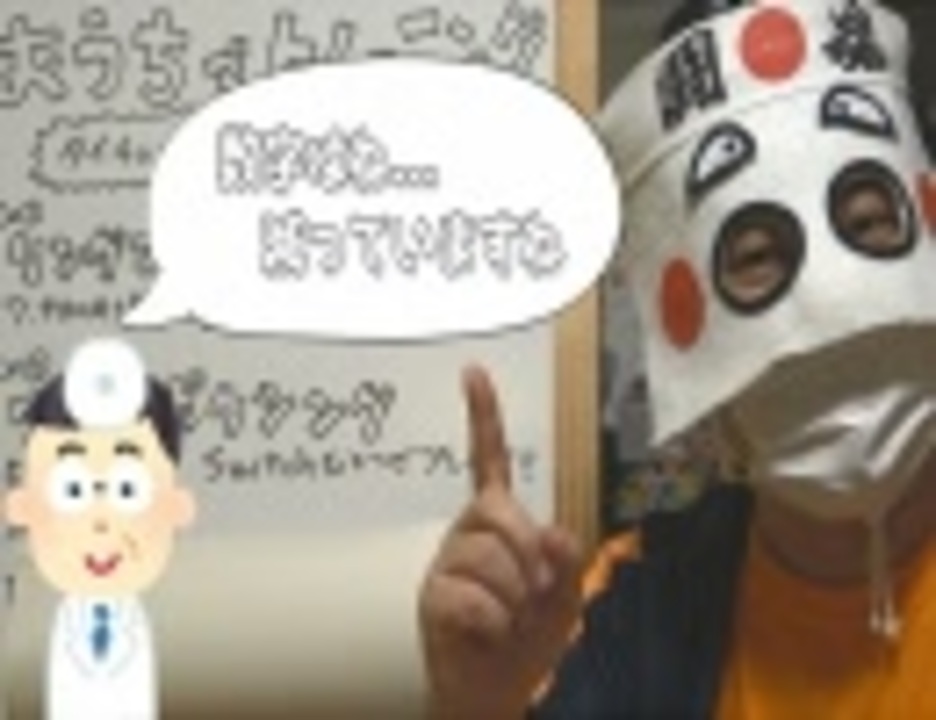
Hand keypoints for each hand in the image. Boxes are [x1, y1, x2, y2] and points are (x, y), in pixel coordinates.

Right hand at [420, 365, 582, 719]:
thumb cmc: (529, 636)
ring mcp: (446, 562)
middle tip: (533, 594)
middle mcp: (467, 531)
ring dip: (517, 601)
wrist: (497, 690)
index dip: (483, 416)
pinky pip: (474, 600)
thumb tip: (546, 532)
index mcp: (498, 520)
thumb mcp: (566, 590)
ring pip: (491, 559)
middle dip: (530, 560)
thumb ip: (567, 553)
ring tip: (509, 620)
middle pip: (502, 514)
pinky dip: (496, 625)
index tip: (473, 370)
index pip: (489, 460)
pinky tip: (489, 634)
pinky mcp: (433, 597)